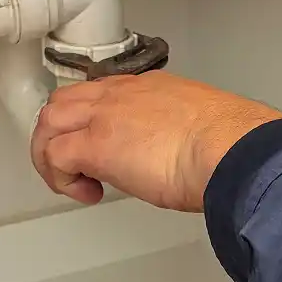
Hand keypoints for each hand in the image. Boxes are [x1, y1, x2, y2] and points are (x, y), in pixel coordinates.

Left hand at [31, 72, 281, 211]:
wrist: (232, 149)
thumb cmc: (231, 144)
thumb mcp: (203, 128)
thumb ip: (182, 134)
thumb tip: (182, 155)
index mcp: (151, 88)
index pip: (103, 94)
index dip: (93, 121)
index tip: (106, 148)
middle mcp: (121, 94)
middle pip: (65, 101)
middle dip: (60, 132)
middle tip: (75, 166)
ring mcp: (104, 116)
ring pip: (49, 121)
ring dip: (51, 153)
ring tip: (71, 182)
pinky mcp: (94, 146)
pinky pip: (55, 156)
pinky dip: (61, 178)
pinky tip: (86, 194)